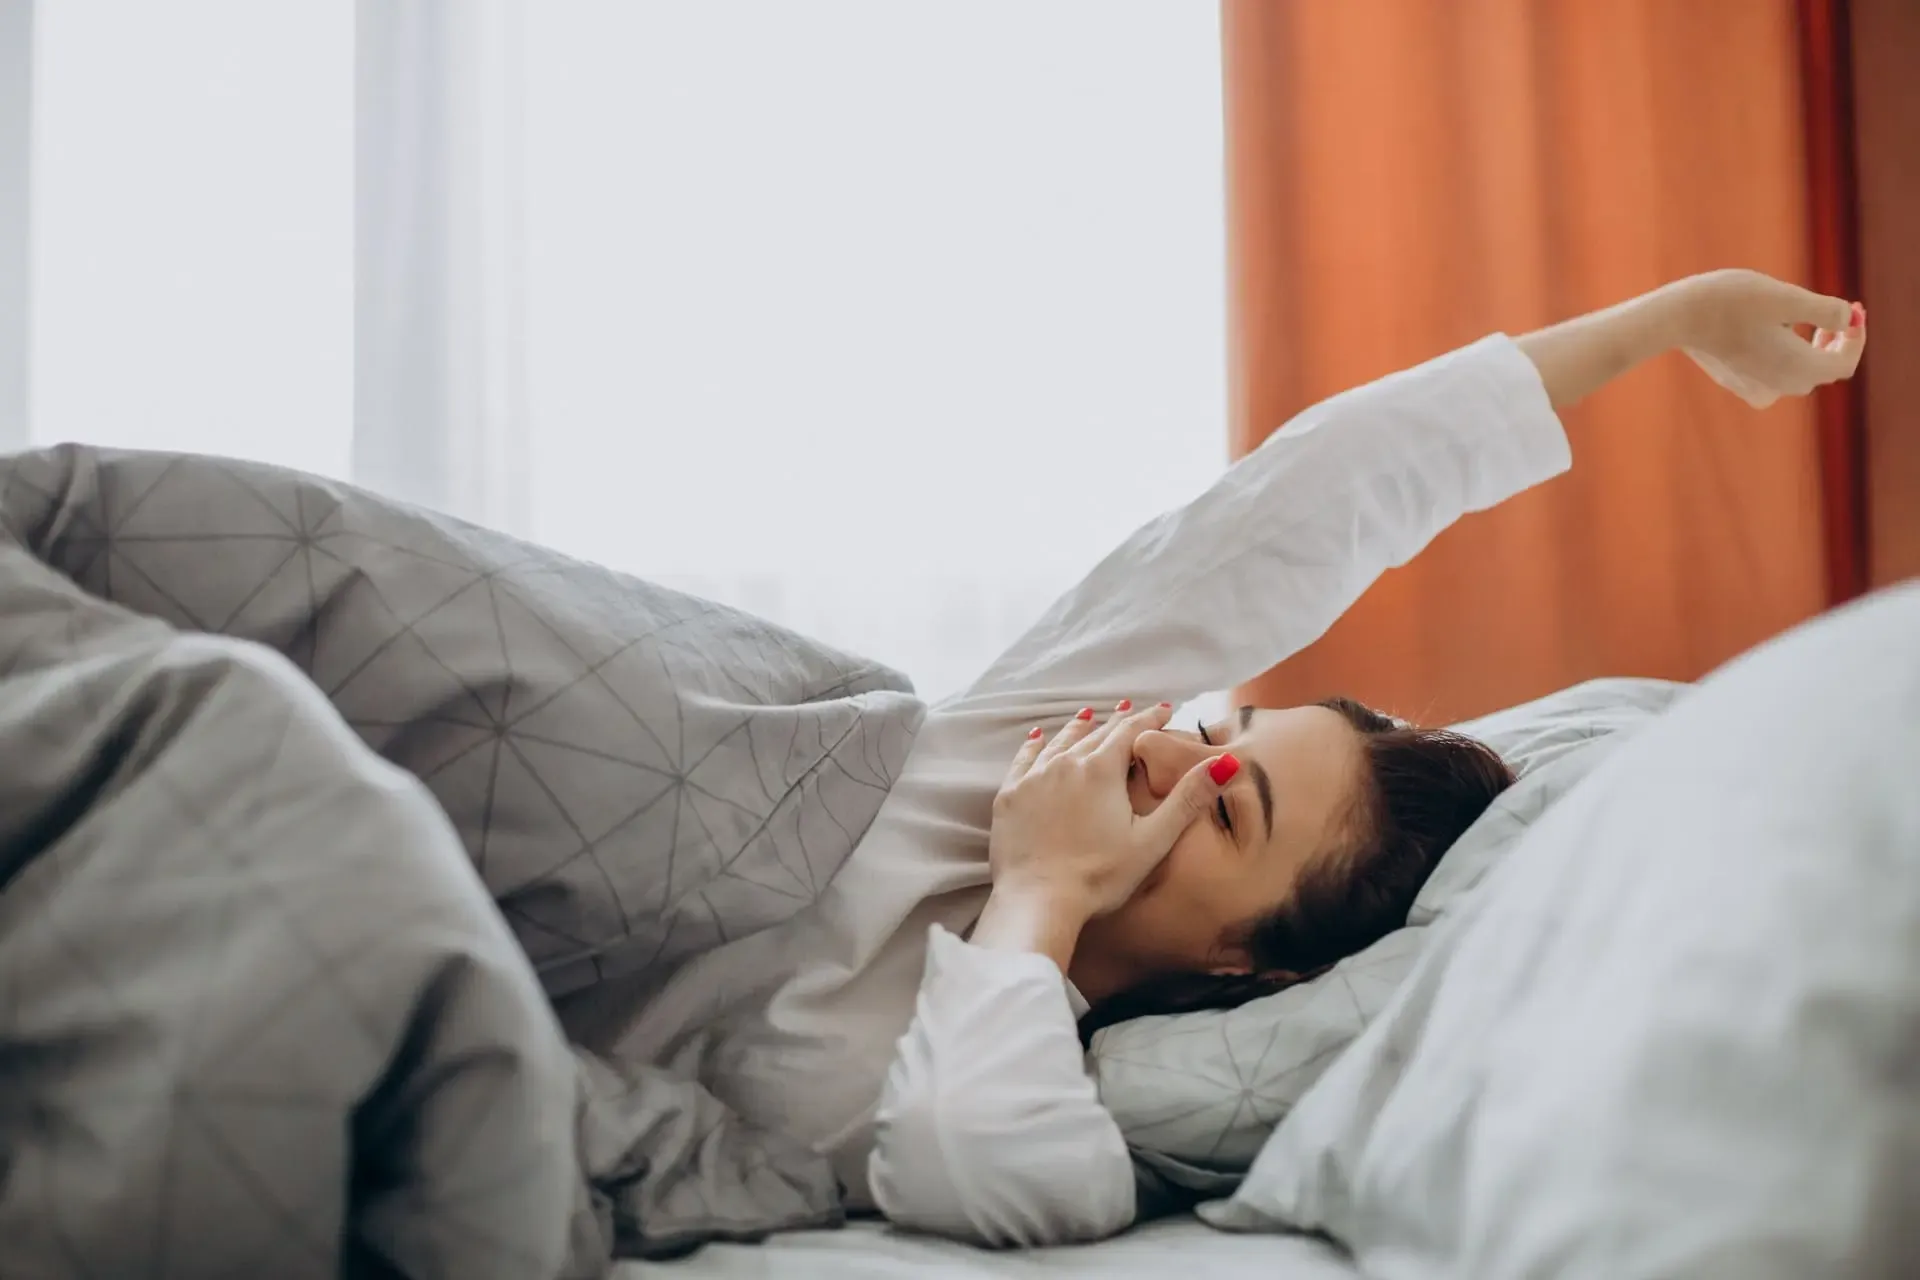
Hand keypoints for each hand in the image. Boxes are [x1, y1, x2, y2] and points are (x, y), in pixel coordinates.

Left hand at [987, 701, 1235, 919]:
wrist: (1038, 900)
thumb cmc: (1101, 877)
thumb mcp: (1153, 840)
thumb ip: (1188, 799)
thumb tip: (1226, 762)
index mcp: (1102, 770)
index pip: (1131, 732)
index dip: (1150, 719)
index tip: (1166, 710)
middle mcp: (1065, 764)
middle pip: (1097, 733)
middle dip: (1119, 721)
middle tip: (1132, 709)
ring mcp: (1033, 778)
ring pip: (1060, 742)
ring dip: (1078, 728)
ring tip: (1089, 715)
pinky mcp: (1010, 797)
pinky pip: (1025, 760)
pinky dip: (1035, 746)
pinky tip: (1038, 739)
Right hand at [1672, 269, 1864, 408]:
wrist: (1677, 316)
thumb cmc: (1732, 301)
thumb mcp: (1787, 297)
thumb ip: (1826, 309)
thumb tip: (1847, 318)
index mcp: (1799, 368)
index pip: (1845, 361)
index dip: (1856, 336)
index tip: (1853, 308)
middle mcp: (1780, 386)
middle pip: (1822, 369)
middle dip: (1832, 340)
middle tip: (1833, 310)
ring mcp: (1756, 388)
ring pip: (1797, 370)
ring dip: (1806, 346)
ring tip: (1794, 316)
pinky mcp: (1737, 382)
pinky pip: (1773, 374)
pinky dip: (1781, 354)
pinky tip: (1766, 330)